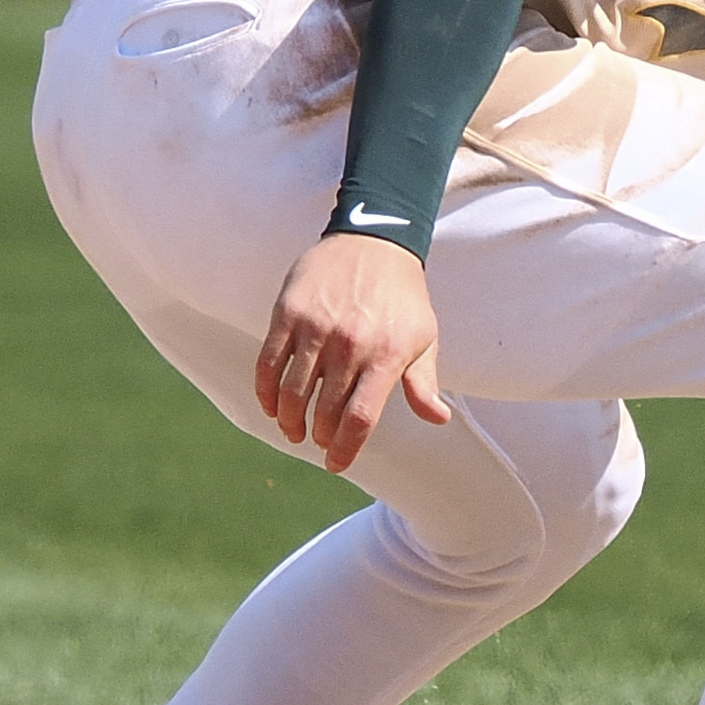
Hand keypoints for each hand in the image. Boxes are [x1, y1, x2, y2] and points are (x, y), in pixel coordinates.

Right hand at [254, 231, 452, 473]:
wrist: (375, 240)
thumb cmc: (403, 295)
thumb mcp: (424, 337)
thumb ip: (423, 382)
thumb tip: (438, 419)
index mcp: (386, 356)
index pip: (360, 417)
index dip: (345, 448)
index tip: (336, 464)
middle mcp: (349, 345)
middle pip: (324, 410)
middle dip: (318, 435)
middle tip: (317, 442)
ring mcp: (315, 329)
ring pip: (292, 392)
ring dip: (289, 420)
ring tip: (293, 430)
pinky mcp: (287, 314)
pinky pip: (268, 363)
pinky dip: (266, 392)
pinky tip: (272, 405)